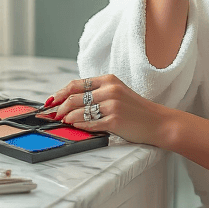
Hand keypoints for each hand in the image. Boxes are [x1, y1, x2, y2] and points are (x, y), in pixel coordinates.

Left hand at [45, 75, 167, 146]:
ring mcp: (112, 105)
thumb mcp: (117, 93)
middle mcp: (109, 90)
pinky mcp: (114, 121)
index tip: (50, 102)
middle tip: (53, 116)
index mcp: (108, 80)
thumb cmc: (136, 110)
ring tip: (63, 122)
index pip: (76, 84)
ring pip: (78, 112)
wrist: (158, 122)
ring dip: (66, 118)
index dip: (59, 93)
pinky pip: (89, 124)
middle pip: (73, 98)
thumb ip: (97, 93)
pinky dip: (78, 126)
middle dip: (59, 108)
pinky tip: (74, 127)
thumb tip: (70, 101)